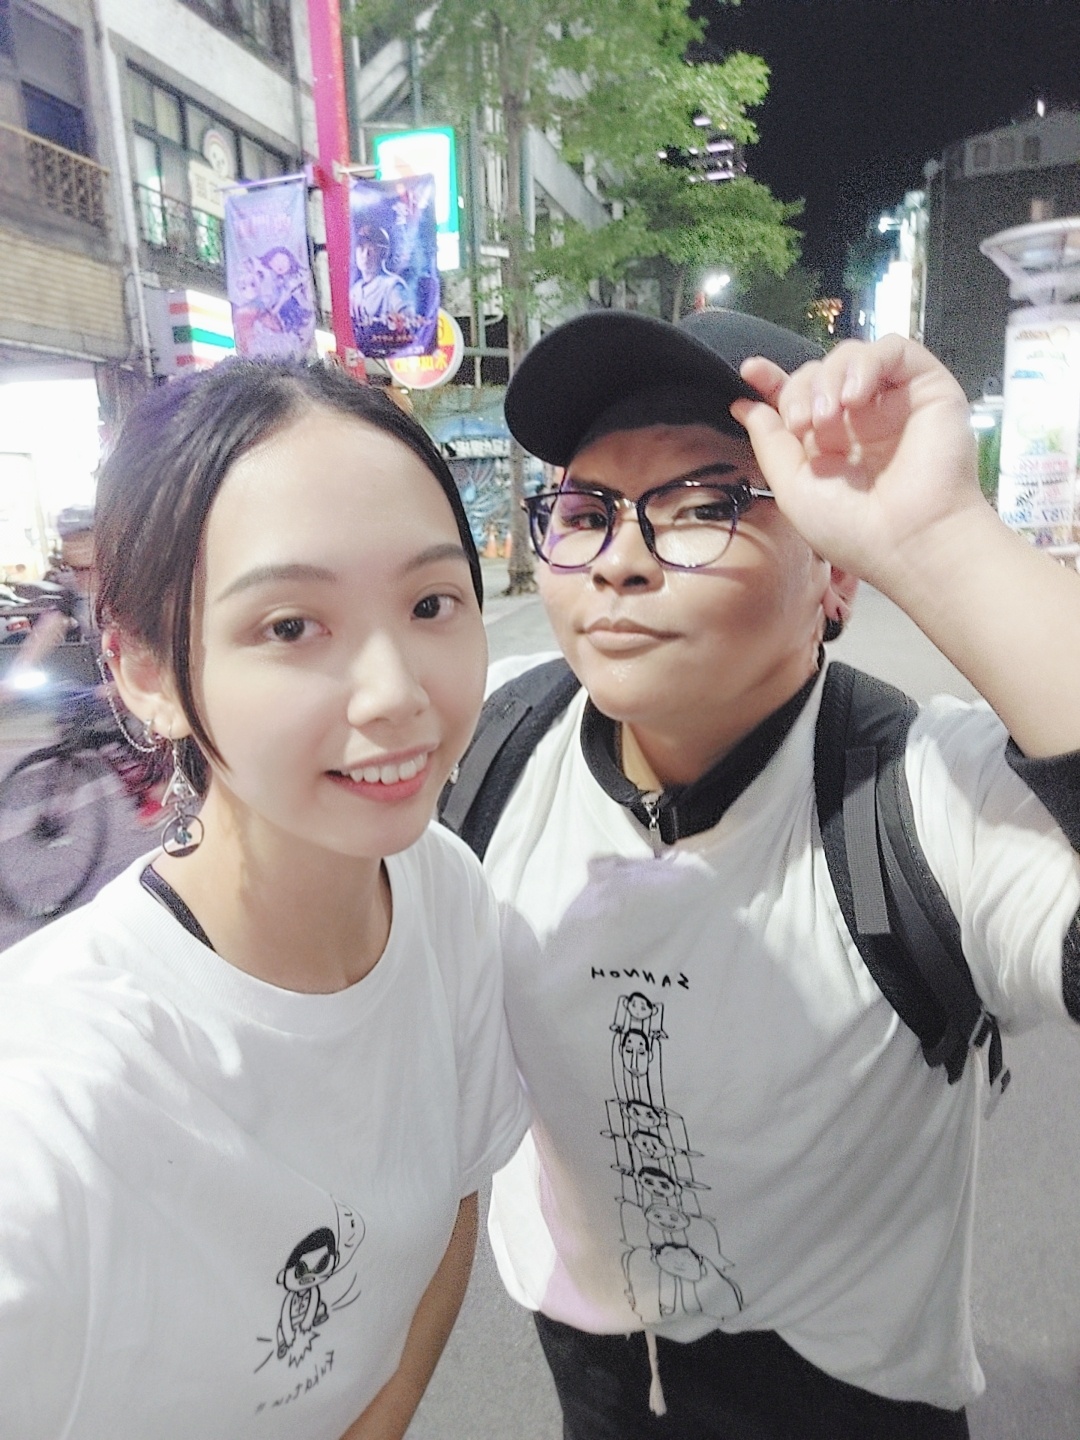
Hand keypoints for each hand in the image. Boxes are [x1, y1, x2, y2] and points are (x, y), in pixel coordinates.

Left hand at [731, 336, 980, 588]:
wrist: (909, 541)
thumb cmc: (852, 529)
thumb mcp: (794, 487)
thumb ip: (770, 443)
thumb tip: (744, 406)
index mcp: (831, 443)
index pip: (799, 397)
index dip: (773, 381)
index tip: (750, 370)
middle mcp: (862, 419)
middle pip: (818, 372)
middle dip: (799, 390)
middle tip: (802, 425)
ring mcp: (894, 401)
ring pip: (851, 356)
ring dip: (828, 379)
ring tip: (827, 418)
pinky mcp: (928, 387)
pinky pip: (893, 348)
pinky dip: (867, 364)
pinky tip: (856, 398)